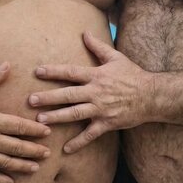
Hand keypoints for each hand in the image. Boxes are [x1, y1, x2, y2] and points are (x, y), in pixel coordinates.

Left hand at [28, 32, 151, 152]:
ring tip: (41, 120)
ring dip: (57, 117)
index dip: (54, 72)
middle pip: (68, 95)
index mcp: (96, 76)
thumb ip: (98, 46)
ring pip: (75, 114)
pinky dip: (78, 143)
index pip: (71, 72)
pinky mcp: (107, 123)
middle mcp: (96, 93)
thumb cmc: (132, 75)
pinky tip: (65, 149)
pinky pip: (90, 135)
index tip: (37, 72)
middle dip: (49, 98)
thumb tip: (84, 32)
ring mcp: (101, 109)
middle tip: (31, 100)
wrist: (151, 96)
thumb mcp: (115, 57)